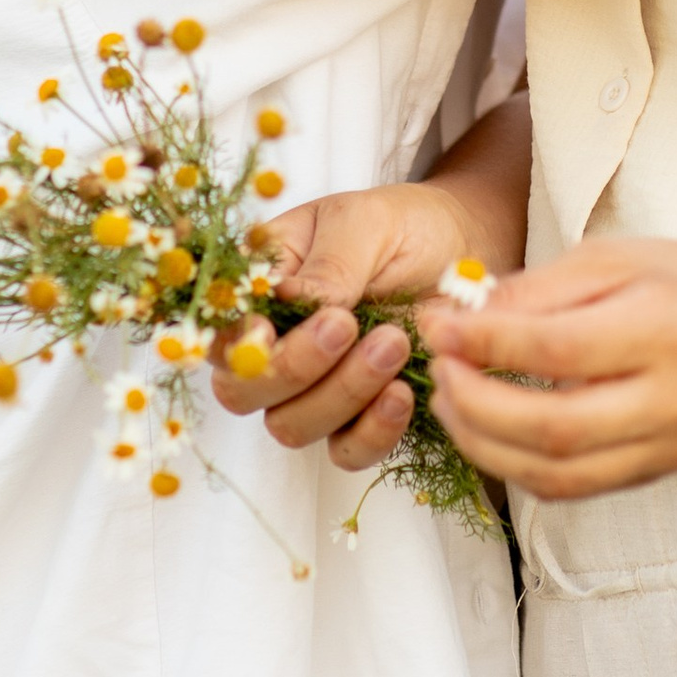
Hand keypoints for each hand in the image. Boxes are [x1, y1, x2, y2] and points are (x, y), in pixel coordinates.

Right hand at [212, 178, 483, 472]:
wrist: (457, 247)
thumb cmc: (399, 226)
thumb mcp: (363, 225)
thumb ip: (327, 266)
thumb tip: (287, 299)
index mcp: (259, 290)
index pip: (219, 333)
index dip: (234, 343)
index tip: (268, 328)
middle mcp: (275, 345)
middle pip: (242, 391)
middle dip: (292, 368)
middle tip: (346, 325)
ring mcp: (313, 388)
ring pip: (291, 425)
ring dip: (340, 394)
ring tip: (394, 343)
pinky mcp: (358, 416)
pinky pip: (346, 451)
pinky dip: (371, 431)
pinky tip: (401, 393)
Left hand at [422, 237, 676, 499]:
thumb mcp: (617, 260)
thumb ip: (539, 290)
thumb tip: (460, 318)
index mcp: (666, 328)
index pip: (558, 347)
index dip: (485, 342)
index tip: (439, 328)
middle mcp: (672, 398)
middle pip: (553, 427)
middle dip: (476, 404)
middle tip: (440, 374)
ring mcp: (668, 446)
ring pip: (558, 474)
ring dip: (486, 447)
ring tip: (454, 407)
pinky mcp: (658, 473)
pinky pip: (575, 489)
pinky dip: (520, 467)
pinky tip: (494, 434)